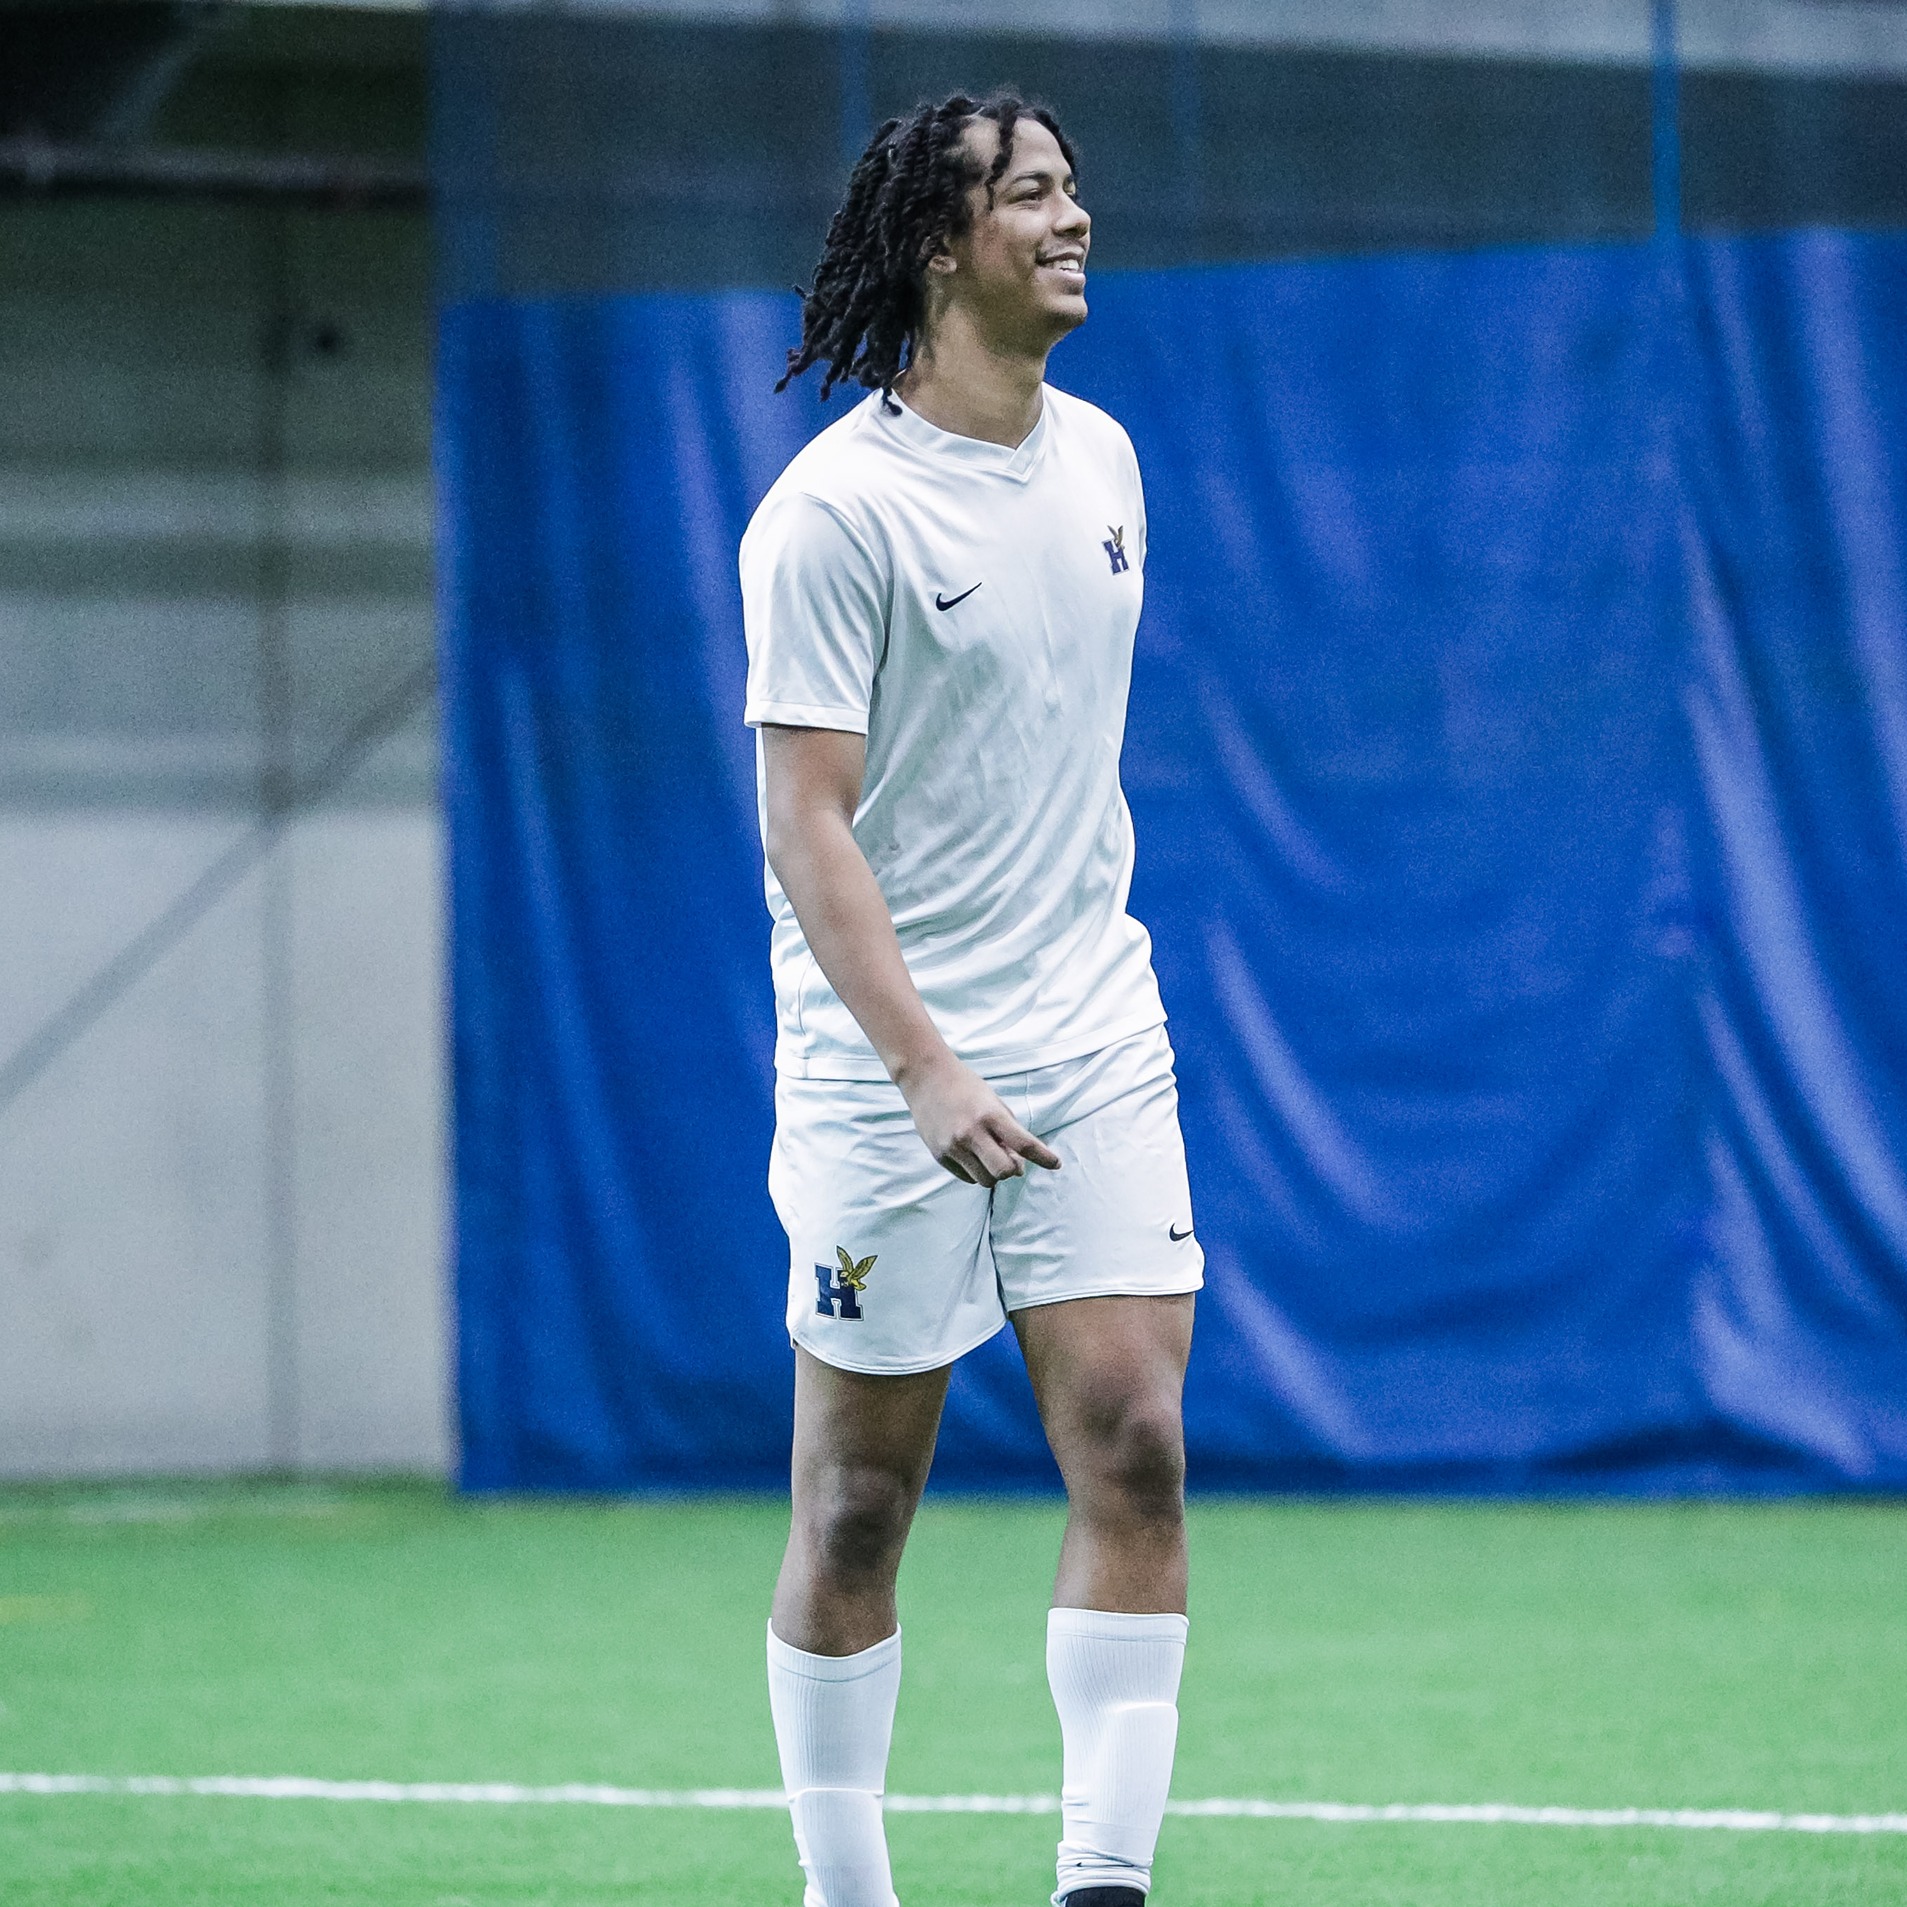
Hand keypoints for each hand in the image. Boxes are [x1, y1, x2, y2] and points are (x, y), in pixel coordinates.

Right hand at [896, 1053, 1061, 1186]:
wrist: (925, 1077)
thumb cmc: (965, 1086)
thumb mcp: (993, 1101)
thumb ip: (1008, 1131)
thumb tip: (1018, 1165)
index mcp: (990, 1115)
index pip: (1024, 1143)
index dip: (1044, 1157)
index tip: (1056, 1164)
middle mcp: (971, 1133)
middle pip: (1004, 1171)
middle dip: (1013, 1170)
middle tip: (1013, 1161)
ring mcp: (953, 1146)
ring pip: (985, 1180)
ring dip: (994, 1173)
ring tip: (989, 1155)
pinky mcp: (939, 1155)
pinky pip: (967, 1178)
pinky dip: (977, 1172)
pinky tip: (973, 1156)